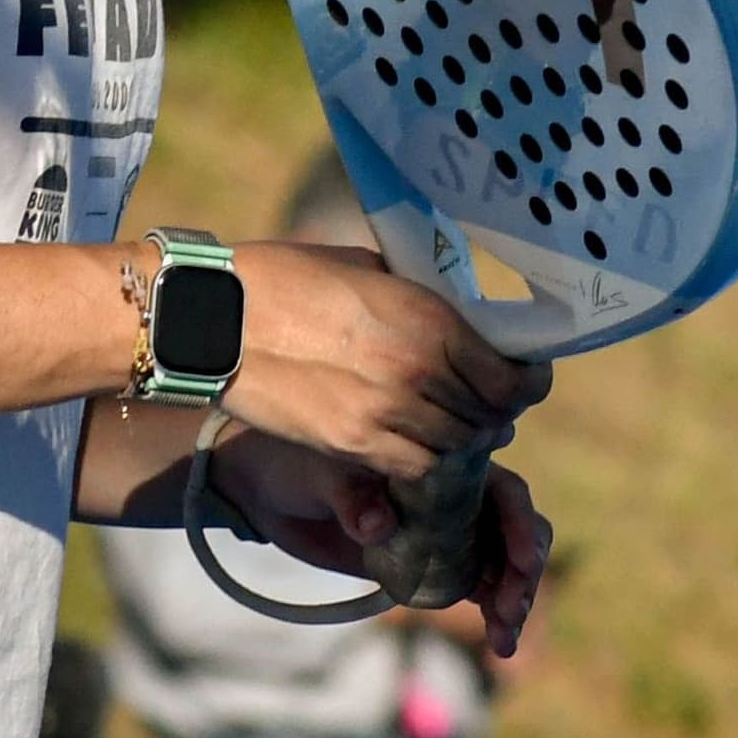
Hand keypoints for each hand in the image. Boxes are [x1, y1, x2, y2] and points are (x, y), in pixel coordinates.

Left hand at [212, 434, 556, 658]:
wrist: (270, 492)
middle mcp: (457, 495)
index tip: (523, 559)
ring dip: (514, 598)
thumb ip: (353, 496)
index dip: (519, 523)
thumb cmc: (301, 463)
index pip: (501, 488)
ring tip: (505, 637)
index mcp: (443, 461)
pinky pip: (477, 587)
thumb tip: (379, 526)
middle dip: (522, 569)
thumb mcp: (323, 472)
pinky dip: (494, 613)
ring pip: (502, 563)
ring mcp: (448, 531)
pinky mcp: (434, 564)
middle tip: (509, 607)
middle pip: (514, 529)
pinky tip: (499, 643)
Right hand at [220, 242, 548, 481]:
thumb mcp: (361, 269)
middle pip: (490, 415)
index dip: (526, 383)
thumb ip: (411, 298)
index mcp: (428, 318)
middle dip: (493, 411)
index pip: (511, 376)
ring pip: (457, 446)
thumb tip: (443, 313)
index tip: (521, 379)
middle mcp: (419, 369)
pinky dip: (425, 462)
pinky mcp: (353, 443)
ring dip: (460, 438)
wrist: (212, 319)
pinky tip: (413, 445)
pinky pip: (415, 468)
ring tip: (445, 424)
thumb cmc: (279, 278)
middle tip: (482, 403)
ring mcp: (386, 411)